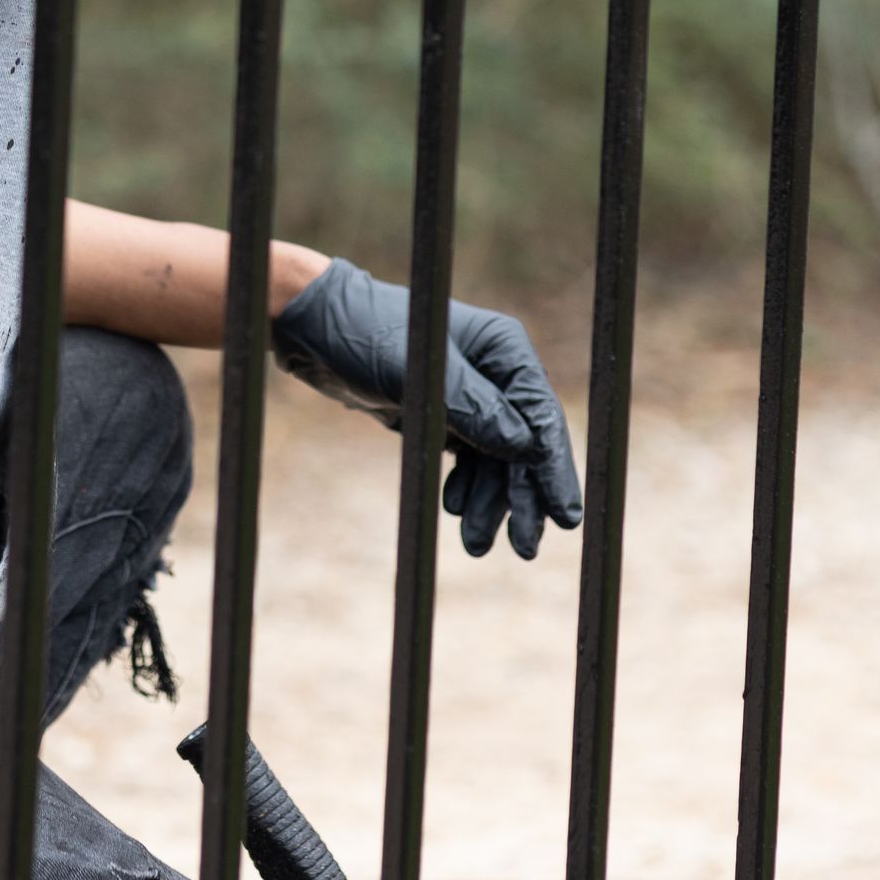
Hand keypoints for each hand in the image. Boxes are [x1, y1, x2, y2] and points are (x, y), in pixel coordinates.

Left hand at [270, 258, 582, 559]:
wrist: (314, 331)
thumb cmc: (365, 335)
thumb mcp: (419, 373)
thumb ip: (473, 407)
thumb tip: (526, 448)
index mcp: (502, 348)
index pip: (540, 415)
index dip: (553, 468)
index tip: (565, 517)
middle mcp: (495, 371)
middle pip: (525, 444)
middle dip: (524, 497)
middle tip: (524, 548)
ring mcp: (473, 395)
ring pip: (498, 459)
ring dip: (491, 501)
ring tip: (475, 543)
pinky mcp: (447, 414)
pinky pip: (471, 459)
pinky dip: (467, 488)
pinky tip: (455, 511)